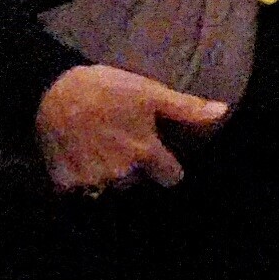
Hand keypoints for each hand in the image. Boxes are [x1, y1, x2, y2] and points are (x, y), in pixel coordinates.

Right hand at [36, 61, 226, 192]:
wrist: (54, 90)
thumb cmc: (108, 88)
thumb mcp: (152, 93)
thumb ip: (187, 108)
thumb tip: (224, 111)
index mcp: (144, 152)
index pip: (170, 178)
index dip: (168, 168)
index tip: (160, 157)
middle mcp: (120, 173)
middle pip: (137, 184)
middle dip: (134, 170)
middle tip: (123, 146)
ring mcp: (91, 180)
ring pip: (109, 189)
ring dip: (108, 177)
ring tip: (101, 152)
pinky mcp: (64, 183)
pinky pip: (79, 191)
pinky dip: (80, 180)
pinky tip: (80, 158)